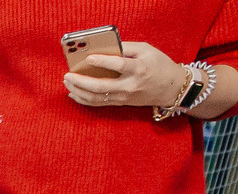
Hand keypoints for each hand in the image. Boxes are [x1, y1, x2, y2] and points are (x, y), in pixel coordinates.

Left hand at [65, 42, 188, 107]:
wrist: (170, 88)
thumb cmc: (159, 64)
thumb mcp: (146, 50)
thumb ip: (126, 47)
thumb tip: (104, 47)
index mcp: (139, 69)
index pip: (118, 65)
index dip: (102, 62)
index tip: (88, 58)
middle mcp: (130, 85)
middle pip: (101, 86)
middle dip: (81, 82)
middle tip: (67, 75)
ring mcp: (124, 97)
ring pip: (96, 98)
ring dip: (78, 91)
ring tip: (67, 83)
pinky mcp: (120, 103)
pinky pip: (98, 104)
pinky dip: (84, 99)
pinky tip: (73, 94)